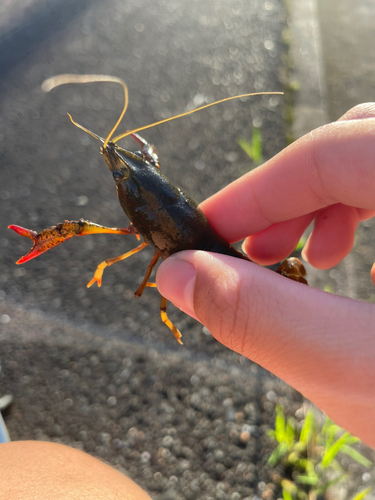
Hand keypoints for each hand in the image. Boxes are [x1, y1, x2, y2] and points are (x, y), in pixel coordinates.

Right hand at [157, 103, 374, 447]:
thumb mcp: (365, 378)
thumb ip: (264, 320)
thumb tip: (184, 276)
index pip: (333, 153)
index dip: (254, 191)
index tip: (207, 231)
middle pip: (359, 140)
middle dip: (288, 196)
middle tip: (249, 250)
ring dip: (324, 201)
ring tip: (298, 256)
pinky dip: (362, 209)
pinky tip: (347, 258)